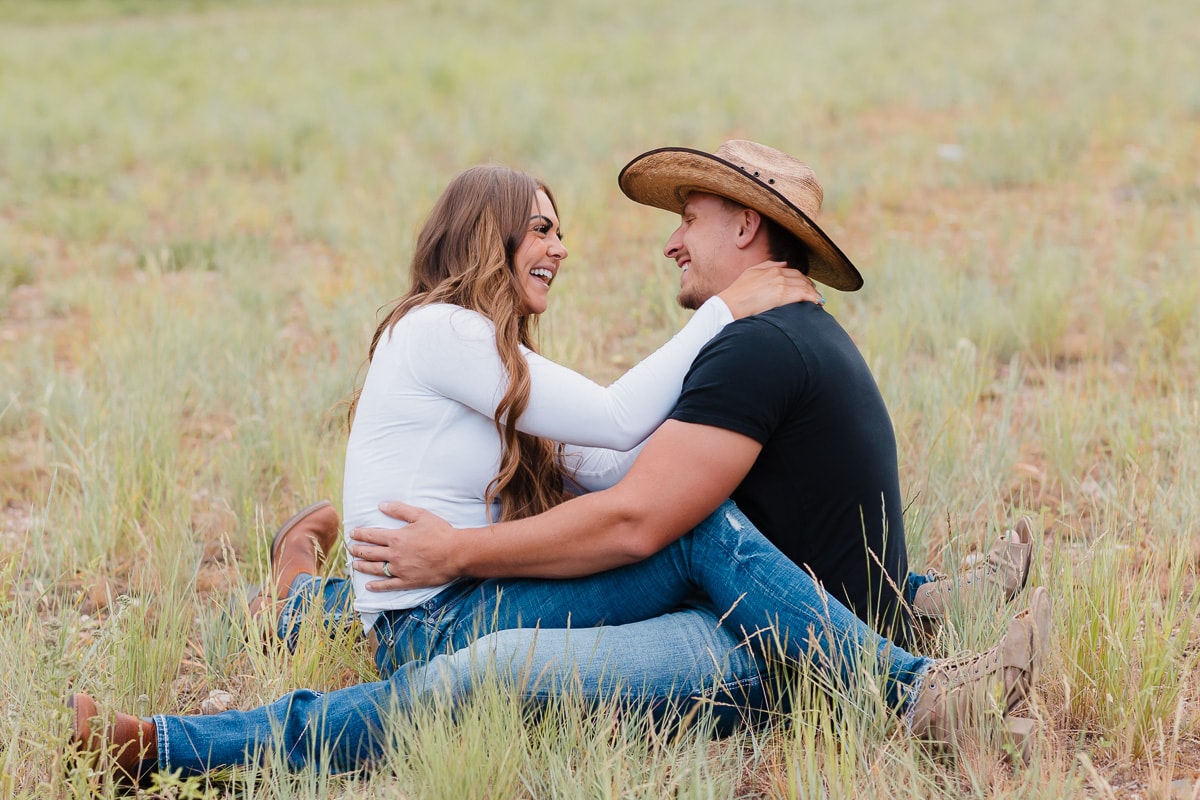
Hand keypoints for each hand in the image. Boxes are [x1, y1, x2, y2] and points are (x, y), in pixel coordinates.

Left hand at [348, 502, 462, 590]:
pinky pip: (388, 585)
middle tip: (350, 549)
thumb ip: (400, 510)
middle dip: (357, 550)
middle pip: (370, 553)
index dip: (360, 534)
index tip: (352, 533)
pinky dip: (377, 586)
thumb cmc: (440, 532)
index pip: (372, 536)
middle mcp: (395, 554)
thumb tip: (381, 505)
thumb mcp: (421, 515)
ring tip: (354, 564)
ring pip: (375, 569)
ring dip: (362, 566)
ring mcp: (400, 570)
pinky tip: (368, 586)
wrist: (456, 553)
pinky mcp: (408, 581)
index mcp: (396, 537)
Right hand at [717, 261, 824, 318]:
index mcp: (771, 269)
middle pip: (801, 278)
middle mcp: (778, 273)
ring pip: (804, 286)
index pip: (793, 272)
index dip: (802, 280)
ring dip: (813, 294)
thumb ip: (767, 266)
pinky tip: (817, 304)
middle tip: (815, 296)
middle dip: (810, 287)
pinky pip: (803, 295)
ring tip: (818, 301)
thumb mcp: (750, 273)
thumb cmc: (736, 293)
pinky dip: (812, 298)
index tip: (807, 287)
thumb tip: (784, 263)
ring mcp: (780, 283)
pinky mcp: (782, 294)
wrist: (729, 305)